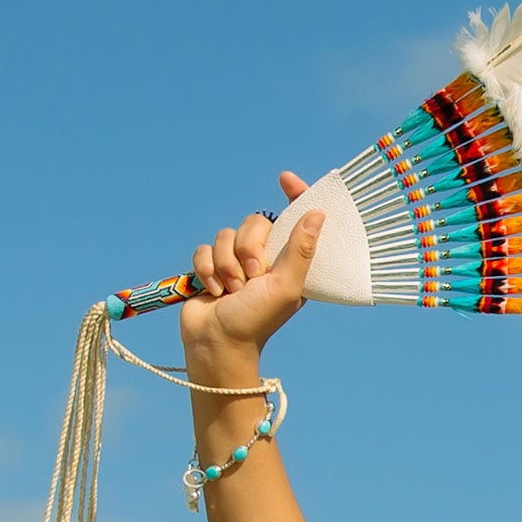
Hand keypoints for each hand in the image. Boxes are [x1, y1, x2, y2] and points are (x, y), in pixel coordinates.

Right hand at [179, 170, 321, 377]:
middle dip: (248, 249)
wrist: (217, 342)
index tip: (285, 179)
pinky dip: (206, 270)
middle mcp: (265, 259)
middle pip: (253, 223)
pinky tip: (213, 291)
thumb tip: (318, 213)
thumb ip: (300, 250)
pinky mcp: (211, 267)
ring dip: (226, 265)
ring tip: (233, 291)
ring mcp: (236, 262)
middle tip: (252, 277)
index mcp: (290, 263)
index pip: (294, 220)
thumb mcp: (286, 286)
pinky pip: (204, 248)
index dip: (293, 197)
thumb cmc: (257, 320)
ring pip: (225, 234)